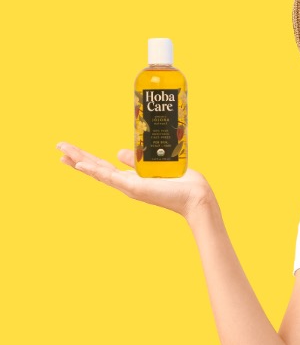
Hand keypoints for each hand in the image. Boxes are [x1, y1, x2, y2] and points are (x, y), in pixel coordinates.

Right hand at [56, 142, 213, 219]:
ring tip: (62, 153)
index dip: (86, 159)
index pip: (103, 166)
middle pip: (96, 169)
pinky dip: (95, 172)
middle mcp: (127, 184)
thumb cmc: (181, 183)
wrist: (195, 196)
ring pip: (98, 172)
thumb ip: (135, 161)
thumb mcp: (153, 166)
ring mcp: (129, 187)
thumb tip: (118, 151)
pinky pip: (111, 178)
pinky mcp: (135, 188)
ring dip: (80, 161)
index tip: (69, 151)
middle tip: (57, 148)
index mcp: (131, 178)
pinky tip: (81, 165)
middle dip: (76, 158)